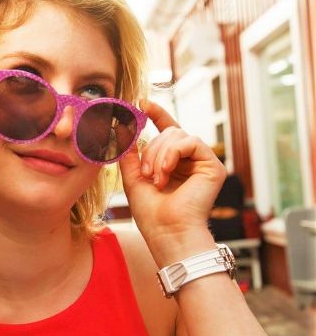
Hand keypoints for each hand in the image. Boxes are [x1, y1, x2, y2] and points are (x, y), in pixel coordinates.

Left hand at [119, 101, 225, 261]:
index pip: (166, 131)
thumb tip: (122, 127)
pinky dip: (174, 153)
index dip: (156, 114)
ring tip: (156, 179)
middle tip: (145, 175)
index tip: (141, 103)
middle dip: (151, 150)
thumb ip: (130, 154)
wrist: (167, 233)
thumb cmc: (151, 214)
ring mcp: (202, 163)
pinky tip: (167, 172)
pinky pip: (191, 141)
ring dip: (160, 155)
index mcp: (173, 163)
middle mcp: (189, 161)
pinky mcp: (213, 166)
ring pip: (178, 135)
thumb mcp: (133, 179)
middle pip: (169, 133)